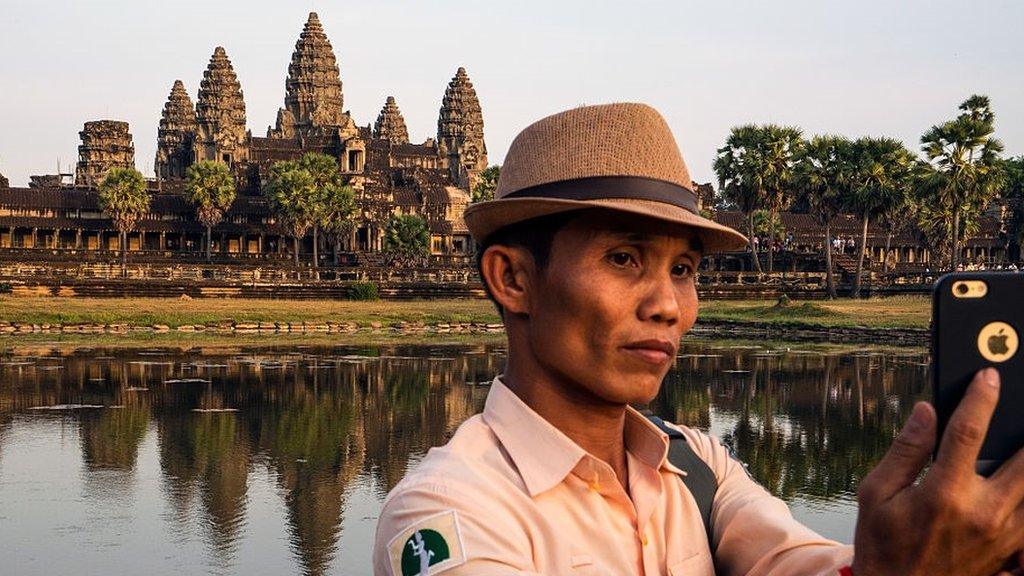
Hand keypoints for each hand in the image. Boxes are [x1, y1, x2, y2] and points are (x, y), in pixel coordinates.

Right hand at [852, 368, 1023, 575]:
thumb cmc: (884, 546)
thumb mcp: (876, 494)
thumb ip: (905, 450)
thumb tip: (926, 412)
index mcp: (943, 494)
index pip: (968, 432)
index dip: (981, 399)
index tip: (988, 375)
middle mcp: (982, 512)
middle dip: (1023, 429)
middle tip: (1021, 408)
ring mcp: (1004, 534)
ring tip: (1016, 445)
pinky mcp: (1013, 549)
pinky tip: (1017, 480)